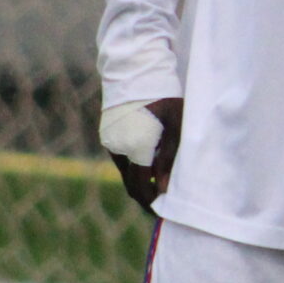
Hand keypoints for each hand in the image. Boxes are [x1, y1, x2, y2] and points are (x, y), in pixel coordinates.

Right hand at [110, 97, 184, 216]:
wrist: (136, 71)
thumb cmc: (164, 96)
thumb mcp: (175, 127)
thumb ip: (169, 159)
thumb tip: (164, 189)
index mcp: (136, 147)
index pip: (141, 188)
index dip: (151, 203)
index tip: (163, 212)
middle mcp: (119, 148)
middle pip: (130, 184)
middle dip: (145, 197)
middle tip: (161, 205)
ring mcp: (110, 142)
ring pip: (126, 172)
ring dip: (140, 181)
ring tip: (159, 184)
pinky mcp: (107, 135)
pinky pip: (121, 159)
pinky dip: (133, 167)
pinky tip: (149, 164)